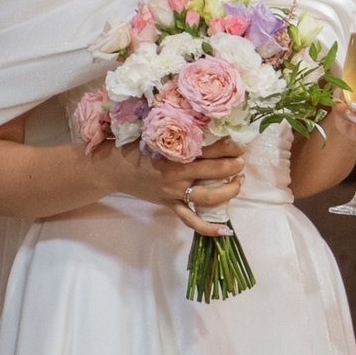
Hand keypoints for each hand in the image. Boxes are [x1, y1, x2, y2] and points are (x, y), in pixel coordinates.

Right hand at [112, 136, 248, 235]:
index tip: (240, 145)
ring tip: (239, 181)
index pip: (208, 149)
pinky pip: (191, 220)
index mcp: (174, 153)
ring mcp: (174, 193)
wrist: (113, 169)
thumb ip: (180, 134)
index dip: (229, 147)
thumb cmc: (136, 147)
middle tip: (242, 162)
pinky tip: (226, 230)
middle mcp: (176, 174)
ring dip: (229, 190)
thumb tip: (207, 124)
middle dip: (233, 166)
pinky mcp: (170, 205)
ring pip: (208, 197)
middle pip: (213, 171)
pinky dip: (208, 227)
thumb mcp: (157, 135)